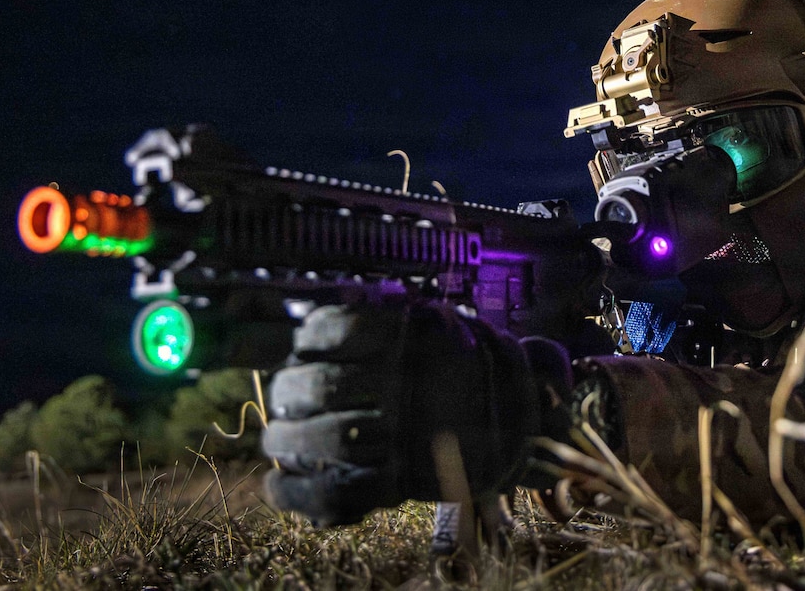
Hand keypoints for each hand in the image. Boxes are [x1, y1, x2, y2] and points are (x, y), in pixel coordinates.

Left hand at [262, 302, 568, 525]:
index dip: (307, 339)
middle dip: (287, 391)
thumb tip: (334, 312)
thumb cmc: (480, 369)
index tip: (301, 348)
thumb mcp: (447, 325)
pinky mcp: (402, 481)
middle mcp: (405, 383)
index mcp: (415, 339)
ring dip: (283, 438)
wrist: (530, 424)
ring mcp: (403, 435)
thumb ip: (395, 319)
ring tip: (275, 439)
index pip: (334, 329)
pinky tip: (277, 484)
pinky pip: (334, 491)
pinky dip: (295, 491)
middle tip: (281, 398)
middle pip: (318, 384)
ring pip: (321, 437)